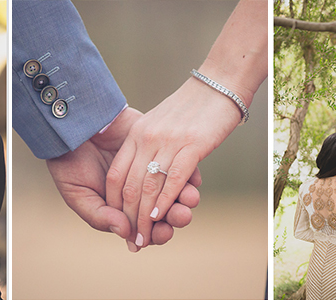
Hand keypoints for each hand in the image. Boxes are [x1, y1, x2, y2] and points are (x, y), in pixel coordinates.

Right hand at [46, 107, 200, 251]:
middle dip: (176, 218)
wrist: (74, 127)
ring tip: (189, 201)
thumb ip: (100, 216)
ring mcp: (152, 172)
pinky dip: (190, 175)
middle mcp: (142, 193)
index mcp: (124, 209)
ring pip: (177, 191)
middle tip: (181, 217)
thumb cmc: (70, 165)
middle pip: (167, 212)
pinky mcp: (160, 151)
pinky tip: (192, 181)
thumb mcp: (78, 195)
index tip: (161, 234)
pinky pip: (182, 165)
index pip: (146, 227)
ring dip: (186, 199)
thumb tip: (125, 232)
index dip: (156, 234)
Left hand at [107, 73, 241, 248]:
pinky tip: (160, 217)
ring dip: (145, 219)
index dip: (115, 204)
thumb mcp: (163, 121)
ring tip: (145, 239)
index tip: (119, 224)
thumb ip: (151, 143)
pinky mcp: (191, 145)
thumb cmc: (195, 106)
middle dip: (129, 219)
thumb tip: (146, 168)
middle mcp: (147, 138)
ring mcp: (168, 142)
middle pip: (130, 186)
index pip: (117, 175)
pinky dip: (164, 202)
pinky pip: (172, 179)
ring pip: (148, 187)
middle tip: (132, 242)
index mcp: (137, 133)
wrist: (220, 83)